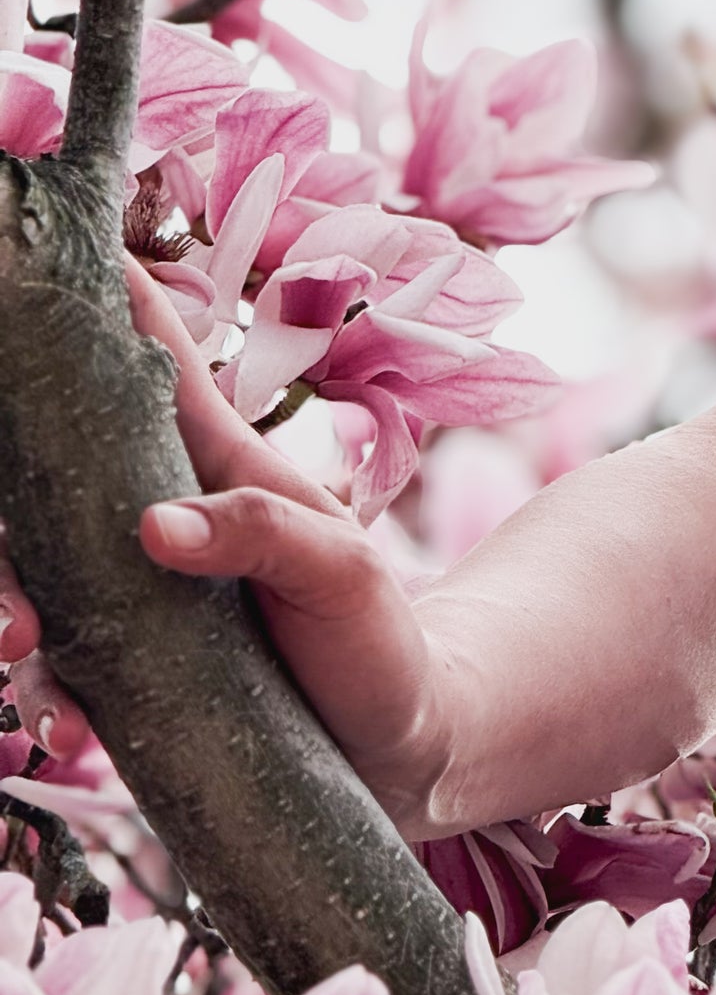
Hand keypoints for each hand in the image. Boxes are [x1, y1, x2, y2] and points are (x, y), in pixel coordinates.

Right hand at [0, 263, 454, 833]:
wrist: (397, 743)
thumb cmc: (376, 634)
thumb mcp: (343, 571)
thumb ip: (263, 533)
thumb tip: (155, 528)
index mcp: (211, 458)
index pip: (145, 353)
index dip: (99, 293)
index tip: (48, 251)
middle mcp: (155, 512)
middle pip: (41, 473)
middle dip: (9, 514)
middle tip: (14, 577)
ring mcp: (131, 591)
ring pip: (29, 575)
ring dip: (4, 606)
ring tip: (18, 643)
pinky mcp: (128, 667)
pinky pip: (61, 671)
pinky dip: (51, 698)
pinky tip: (71, 730)